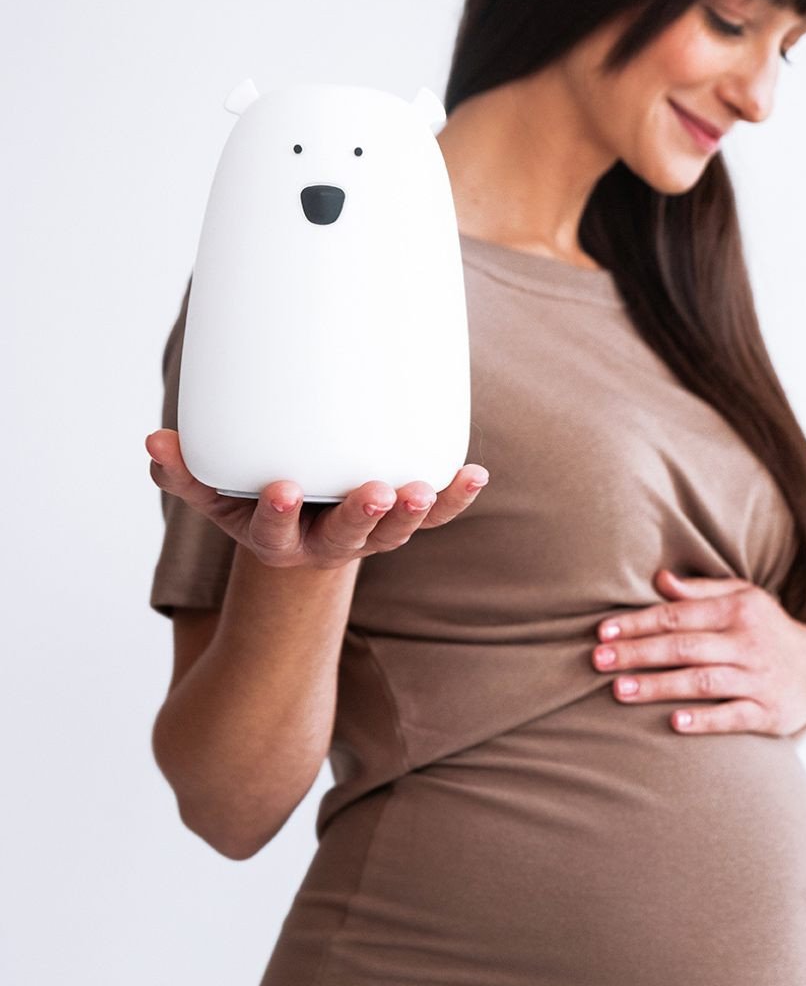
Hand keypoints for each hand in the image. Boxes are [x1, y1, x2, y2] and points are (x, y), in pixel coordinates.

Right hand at [145, 428, 488, 569]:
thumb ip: (184, 471)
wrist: (304, 530)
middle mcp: (324, 544)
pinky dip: (454, 498)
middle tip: (378, 494)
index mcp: (277, 537)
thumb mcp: (216, 493)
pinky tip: (474, 474)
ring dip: (416, 512)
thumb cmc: (257, 498)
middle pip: (346, 539)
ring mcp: (368, 536)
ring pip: (395, 532)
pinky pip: (434, 517)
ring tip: (427, 488)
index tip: (285, 488)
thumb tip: (152, 441)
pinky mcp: (401, 521)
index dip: (279, 514)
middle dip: (361, 516)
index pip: (274, 531)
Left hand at [591, 569, 805, 736]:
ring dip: (659, 686)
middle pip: (684, 647)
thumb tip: (659, 579)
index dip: (638, 624)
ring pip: (703, 681)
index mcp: (737, 610)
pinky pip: (733, 716)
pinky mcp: (768, 713)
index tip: (603, 633)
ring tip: (620, 690)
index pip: (677, 615)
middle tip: (599, 661)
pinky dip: (705, 720)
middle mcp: (748, 642)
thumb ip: (699, 590)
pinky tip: (675, 722)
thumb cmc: (764, 629)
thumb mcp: (741, 598)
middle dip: (638, 653)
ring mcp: (759, 679)